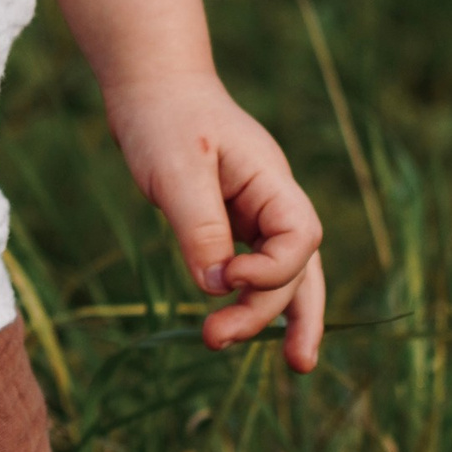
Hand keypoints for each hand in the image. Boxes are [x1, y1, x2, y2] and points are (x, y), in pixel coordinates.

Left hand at [109, 74, 324, 369]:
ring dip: (282, 317)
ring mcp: (257, 211)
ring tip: (296, 367)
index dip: (272, 270)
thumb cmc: (162, 117)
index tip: (226, 275)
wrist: (151, 84)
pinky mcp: (233, 221)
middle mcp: (273, 198)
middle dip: (269, 311)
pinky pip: (256, 267)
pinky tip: (245, 326)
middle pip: (296, 266)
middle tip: (216, 339)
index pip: (300, 238)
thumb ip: (200, 227)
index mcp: (270, 179)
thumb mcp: (175, 170)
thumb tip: (219, 286)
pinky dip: (256, 297)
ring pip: (288, 272)